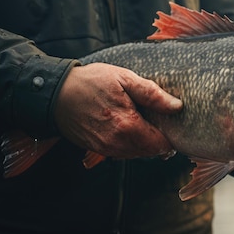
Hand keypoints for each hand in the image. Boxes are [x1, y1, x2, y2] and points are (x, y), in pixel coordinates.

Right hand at [54, 63, 181, 157]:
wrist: (56, 94)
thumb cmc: (91, 82)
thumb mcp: (125, 79)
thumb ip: (153, 94)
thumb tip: (177, 107)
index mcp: (128, 126)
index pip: (162, 145)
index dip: (171, 135)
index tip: (171, 122)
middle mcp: (117, 143)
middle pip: (151, 152)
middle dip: (158, 139)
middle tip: (159, 119)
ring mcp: (106, 149)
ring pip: (137, 154)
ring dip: (144, 142)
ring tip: (143, 121)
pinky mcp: (98, 150)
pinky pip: (123, 153)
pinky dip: (130, 143)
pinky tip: (127, 126)